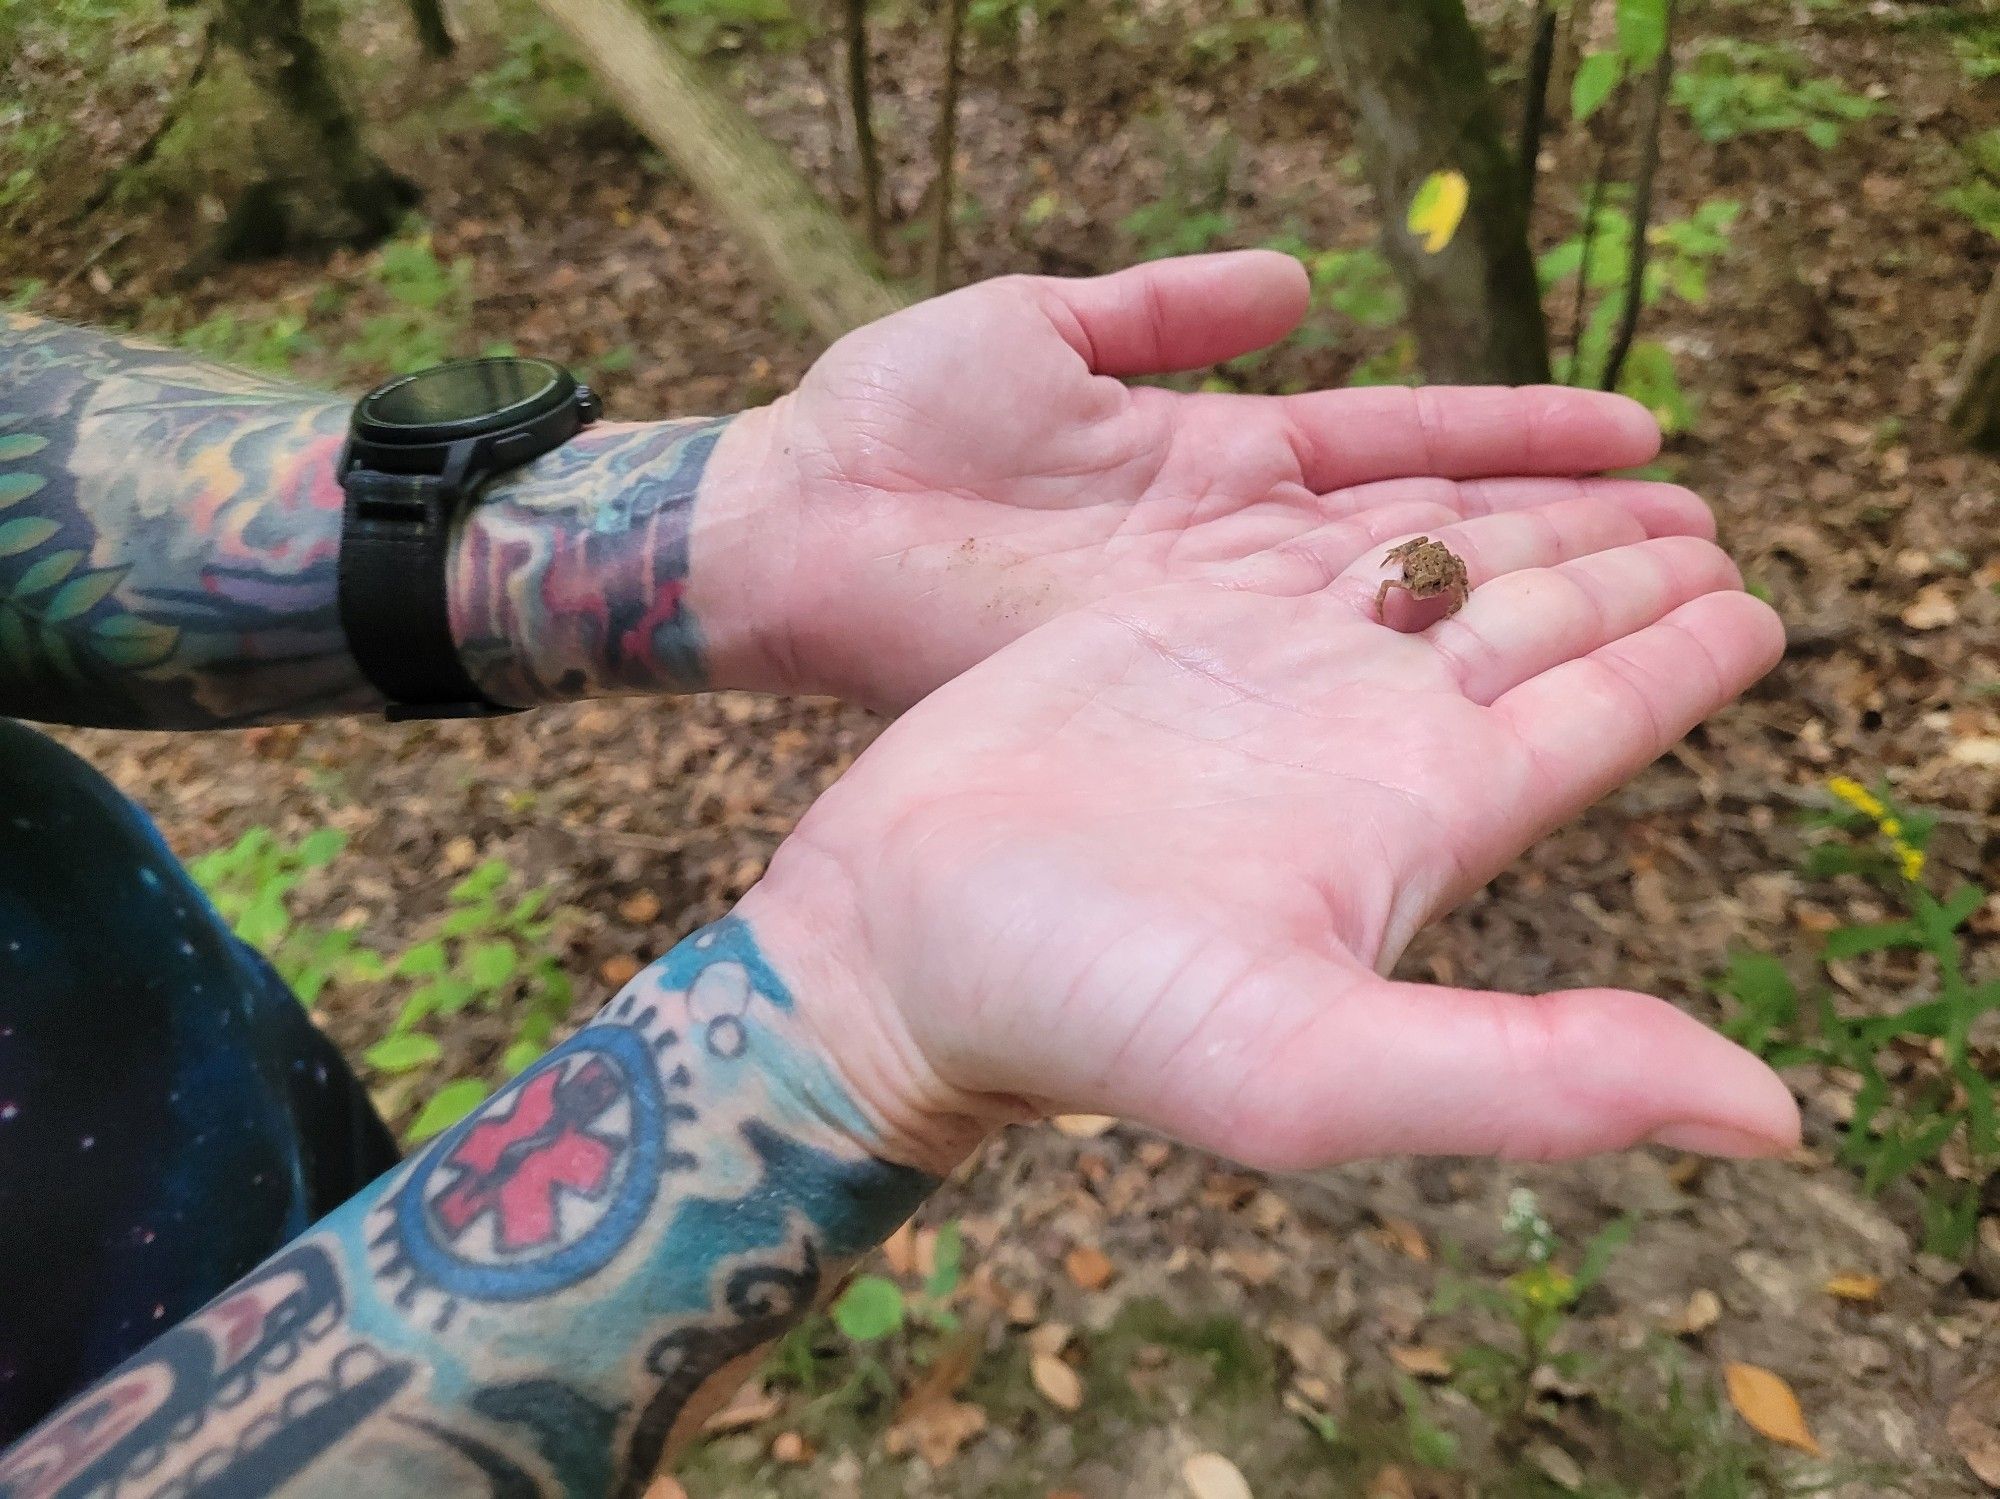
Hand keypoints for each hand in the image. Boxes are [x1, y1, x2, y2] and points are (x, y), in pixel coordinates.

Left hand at [703, 251, 1686, 710]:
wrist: (787, 531)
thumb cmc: (888, 419)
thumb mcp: (1043, 328)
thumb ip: (1169, 309)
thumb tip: (1305, 282)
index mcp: (1220, 460)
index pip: (1410, 442)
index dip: (1523, 438)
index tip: (1642, 434)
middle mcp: (1241, 552)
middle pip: (1440, 533)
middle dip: (1571, 531)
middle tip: (1706, 532)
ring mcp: (1217, 619)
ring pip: (1413, 603)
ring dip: (1541, 594)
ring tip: (1677, 588)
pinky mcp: (1176, 671)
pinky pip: (1328, 662)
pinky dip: (1430, 661)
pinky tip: (1541, 660)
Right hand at [740, 510, 1799, 1173]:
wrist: (893, 944)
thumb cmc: (1080, 1013)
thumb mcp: (1312, 1069)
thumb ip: (1538, 1082)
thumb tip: (1769, 1122)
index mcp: (1420, 816)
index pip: (1592, 718)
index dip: (1681, 660)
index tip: (1762, 603)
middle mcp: (1359, 736)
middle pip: (1535, 628)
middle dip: (1627, 571)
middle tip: (1715, 521)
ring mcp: (1264, 673)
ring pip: (1436, 568)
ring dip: (1532, 524)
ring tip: (1614, 483)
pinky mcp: (1167, 618)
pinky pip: (1311, 525)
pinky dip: (1387, 489)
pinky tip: (1432, 470)